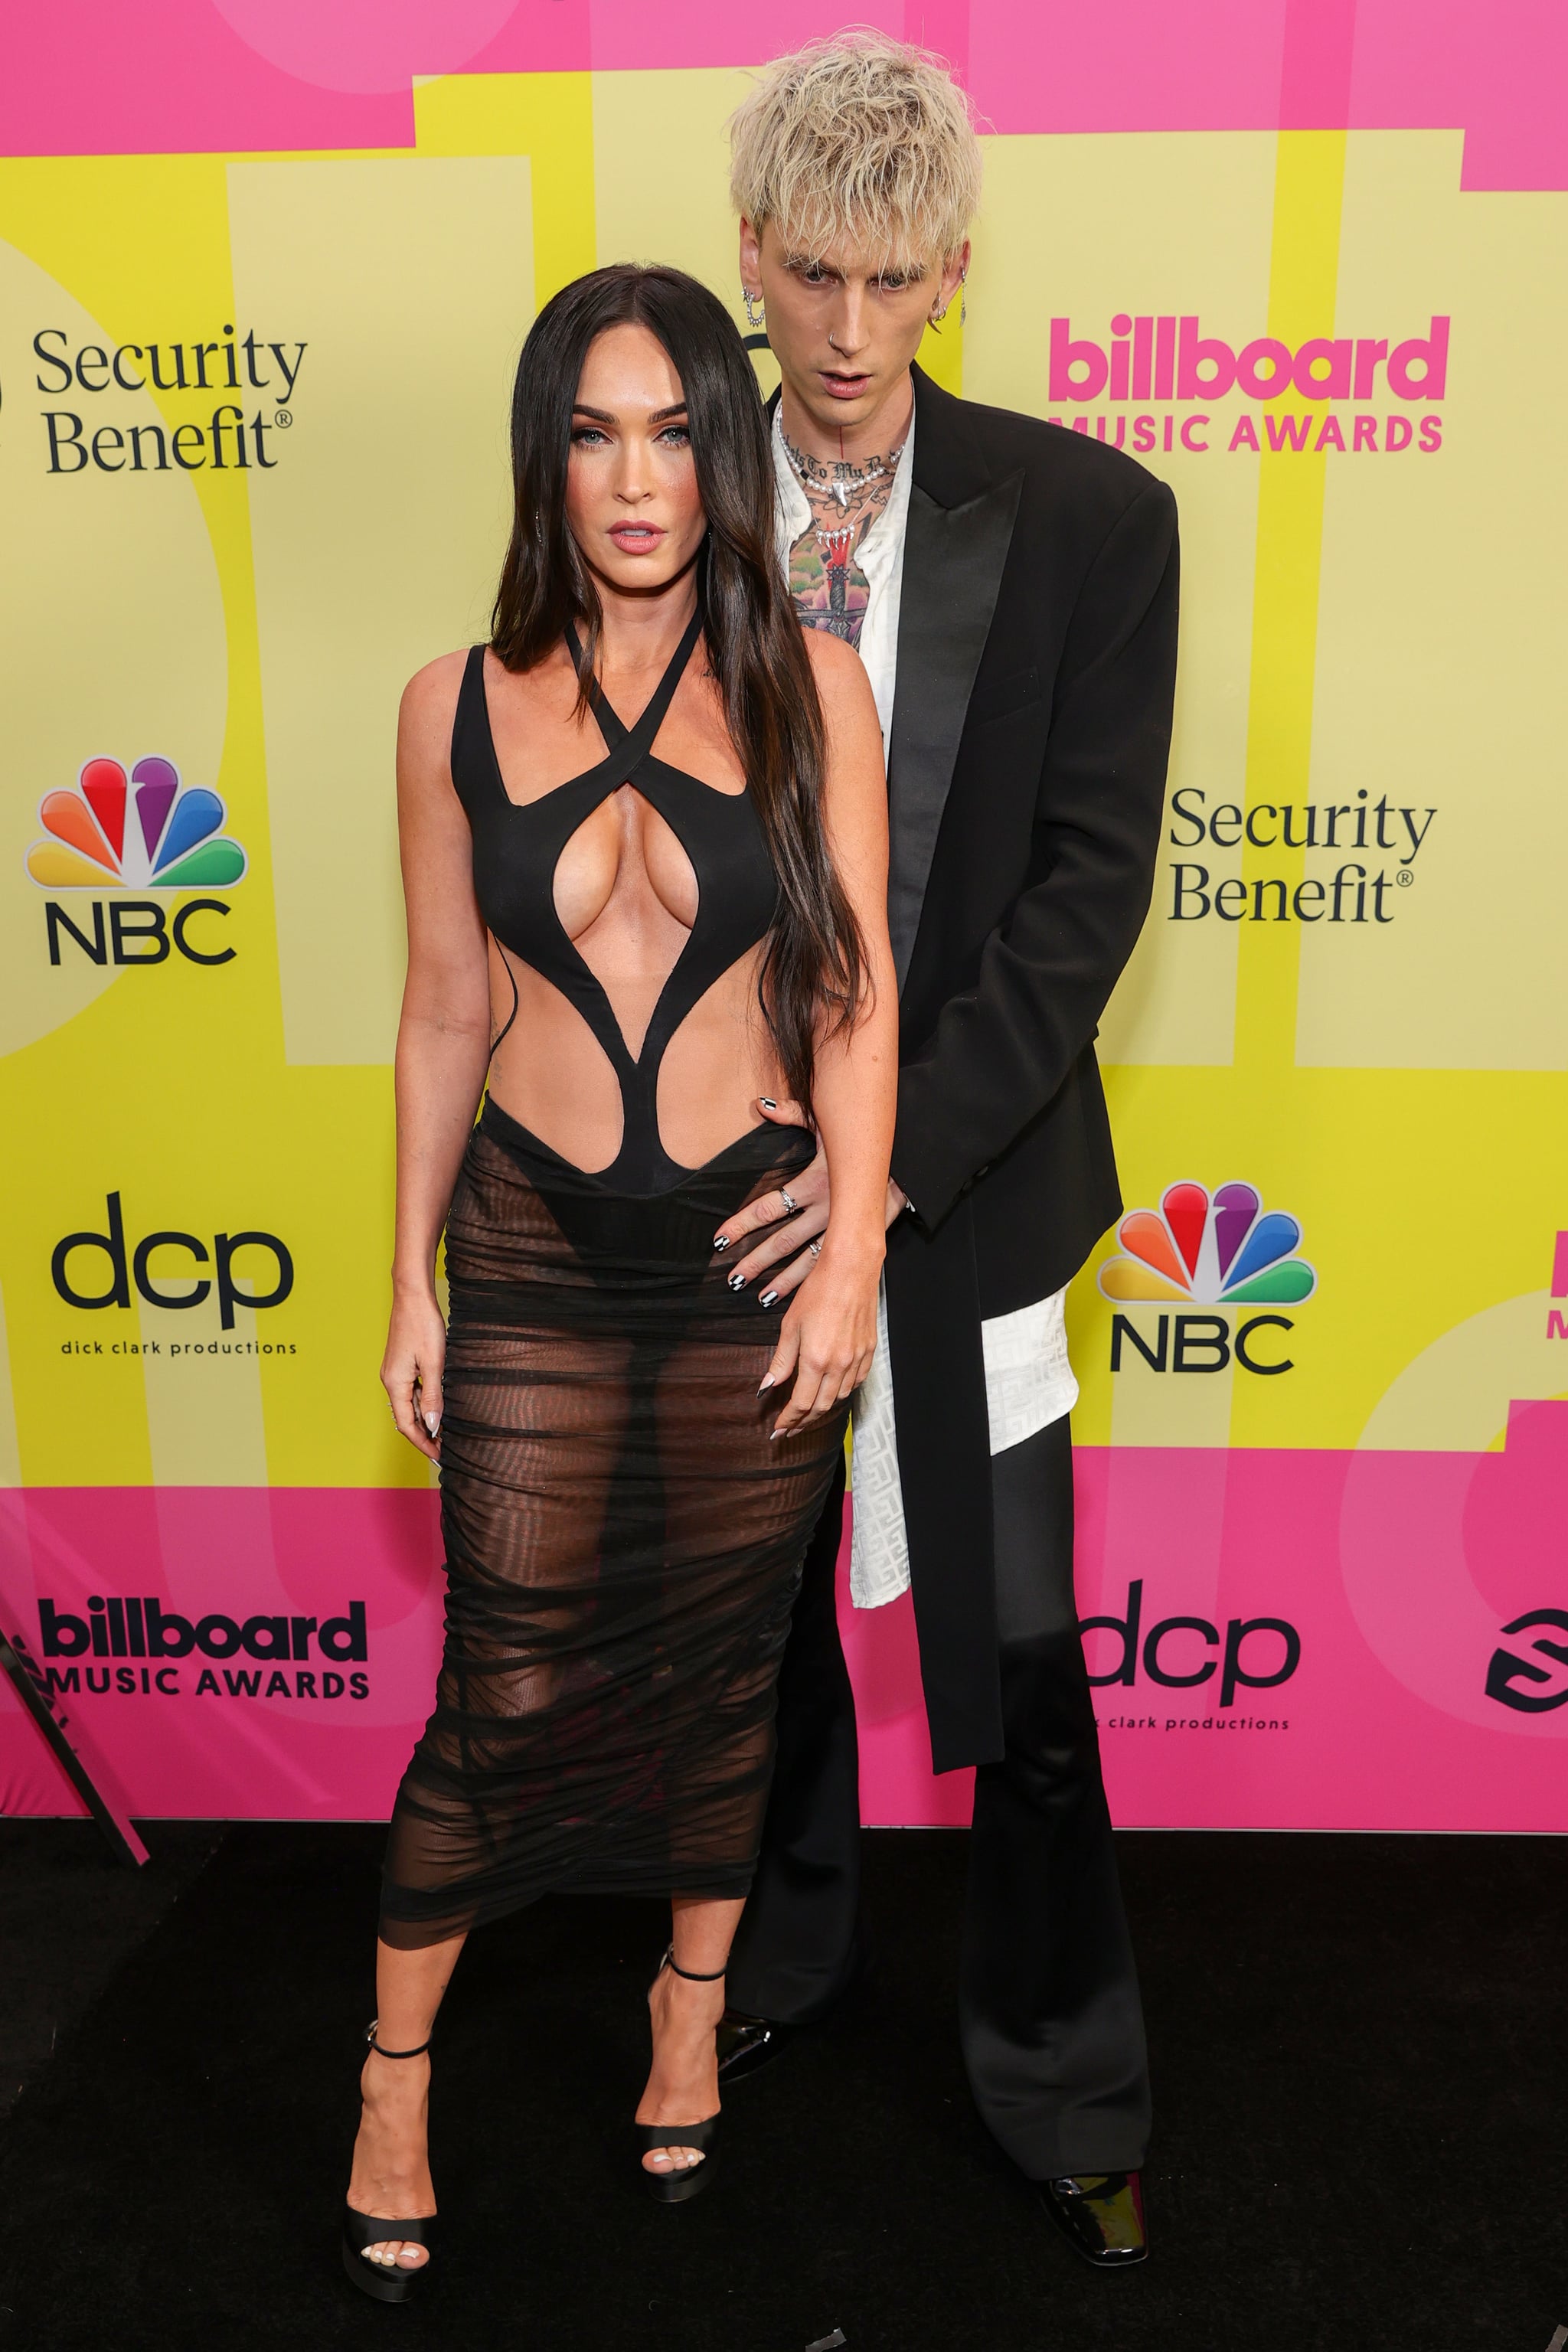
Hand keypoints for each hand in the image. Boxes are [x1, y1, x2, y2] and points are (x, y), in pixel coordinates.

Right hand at [381, 1285, 445, 1461]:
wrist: (413, 1297)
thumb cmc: (423, 1326)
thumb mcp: (434, 1364)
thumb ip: (433, 1396)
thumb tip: (432, 1424)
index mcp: (395, 1383)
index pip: (406, 1424)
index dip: (422, 1443)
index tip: (438, 1456)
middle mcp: (391, 1381)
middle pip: (405, 1418)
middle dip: (424, 1435)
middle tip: (444, 1449)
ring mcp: (395, 1373)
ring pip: (408, 1405)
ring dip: (424, 1420)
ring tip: (443, 1433)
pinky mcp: (401, 1364)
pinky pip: (411, 1391)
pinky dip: (423, 1403)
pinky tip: (436, 1407)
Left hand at [716, 1098, 906, 1307]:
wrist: (909, 1161)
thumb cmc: (864, 1140)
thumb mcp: (828, 1123)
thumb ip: (793, 1113)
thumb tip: (762, 1105)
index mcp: (816, 1184)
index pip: (768, 1209)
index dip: (742, 1225)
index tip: (720, 1239)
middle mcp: (827, 1210)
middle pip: (783, 1241)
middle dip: (756, 1260)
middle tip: (732, 1278)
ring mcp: (843, 1228)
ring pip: (806, 1260)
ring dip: (782, 1279)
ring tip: (758, 1295)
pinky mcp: (858, 1238)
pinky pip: (830, 1264)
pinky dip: (811, 1281)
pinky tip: (797, 1295)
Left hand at [759, 1233, 882, 1437]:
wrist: (852, 1268)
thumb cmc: (818, 1290)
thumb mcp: (790, 1325)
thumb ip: (781, 1360)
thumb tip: (768, 1386)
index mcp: (816, 1360)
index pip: (801, 1404)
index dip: (789, 1420)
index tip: (778, 1430)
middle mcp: (840, 1365)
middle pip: (822, 1407)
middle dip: (804, 1422)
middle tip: (791, 1429)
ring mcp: (858, 1359)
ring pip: (840, 1398)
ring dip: (823, 1411)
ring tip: (808, 1415)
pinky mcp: (869, 1351)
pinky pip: (856, 1382)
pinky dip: (842, 1394)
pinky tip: (833, 1394)